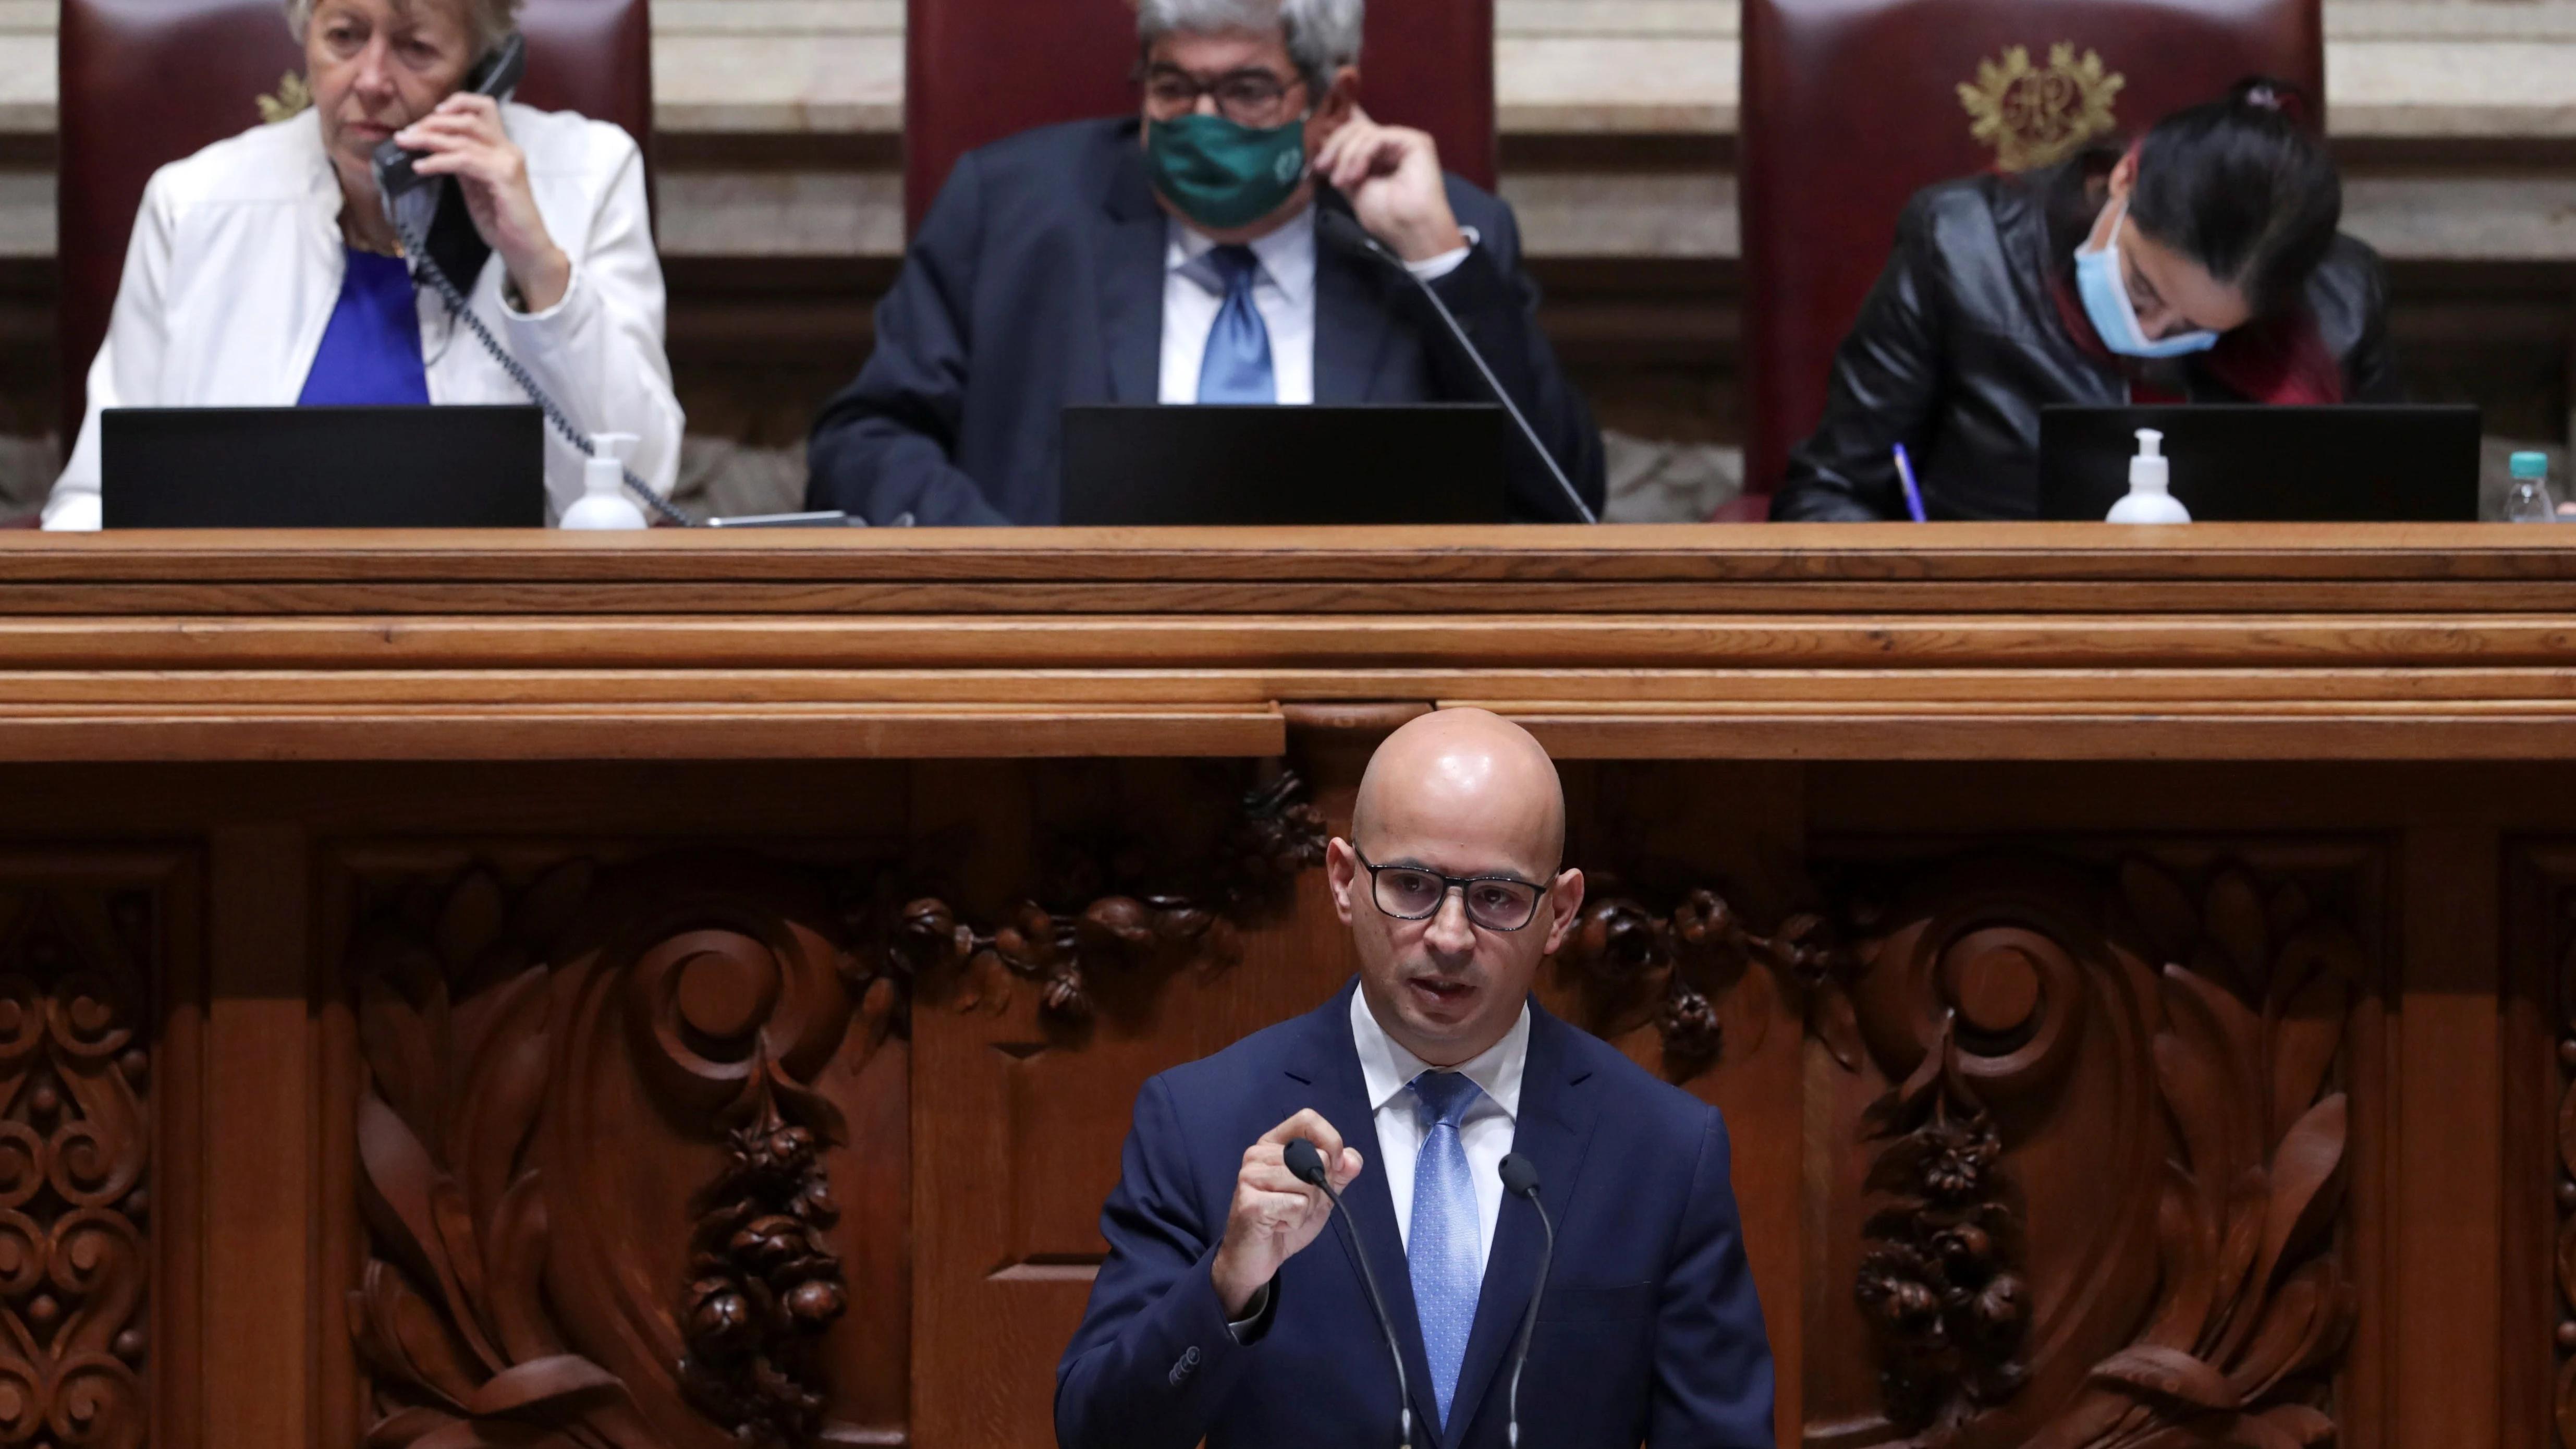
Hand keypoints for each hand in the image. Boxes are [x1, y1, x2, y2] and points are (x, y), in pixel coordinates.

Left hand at [393, 94, 570, 311]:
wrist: (525, 248)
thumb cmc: (503, 223)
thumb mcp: (476, 186)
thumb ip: (464, 164)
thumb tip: (438, 148)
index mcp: (503, 148)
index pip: (483, 108)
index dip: (456, 103)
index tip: (429, 116)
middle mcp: (508, 149)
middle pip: (469, 118)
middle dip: (432, 122)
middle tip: (406, 134)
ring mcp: (508, 161)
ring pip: (463, 137)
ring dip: (428, 138)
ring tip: (406, 143)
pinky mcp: (504, 176)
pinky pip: (464, 160)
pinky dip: (438, 161)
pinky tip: (420, 166)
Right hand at [1211, 1110, 1363, 1315]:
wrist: (1255, 1258)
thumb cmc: (1283, 1221)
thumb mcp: (1319, 1194)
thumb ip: (1337, 1174)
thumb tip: (1352, 1159)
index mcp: (1274, 1144)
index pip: (1308, 1120)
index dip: (1331, 1140)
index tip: (1335, 1166)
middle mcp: (1257, 1154)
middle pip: (1315, 1156)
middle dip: (1319, 1188)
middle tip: (1298, 1204)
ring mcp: (1250, 1176)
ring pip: (1307, 1182)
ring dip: (1307, 1207)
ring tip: (1286, 1215)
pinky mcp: (1250, 1201)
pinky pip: (1297, 1204)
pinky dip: (1296, 1220)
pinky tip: (1278, 1225)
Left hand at [1314, 107, 1467, 263]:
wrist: (1411, 231)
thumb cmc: (1386, 218)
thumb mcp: (1352, 188)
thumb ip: (1342, 164)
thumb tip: (1322, 141)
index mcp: (1379, 155)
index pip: (1354, 132)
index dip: (1334, 139)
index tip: (1318, 162)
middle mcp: (1391, 145)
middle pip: (1355, 128)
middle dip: (1335, 147)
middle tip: (1322, 168)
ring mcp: (1403, 141)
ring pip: (1363, 131)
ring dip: (1346, 156)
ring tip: (1342, 181)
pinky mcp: (1415, 140)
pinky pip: (1377, 137)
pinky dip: (1361, 155)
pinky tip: (1356, 175)